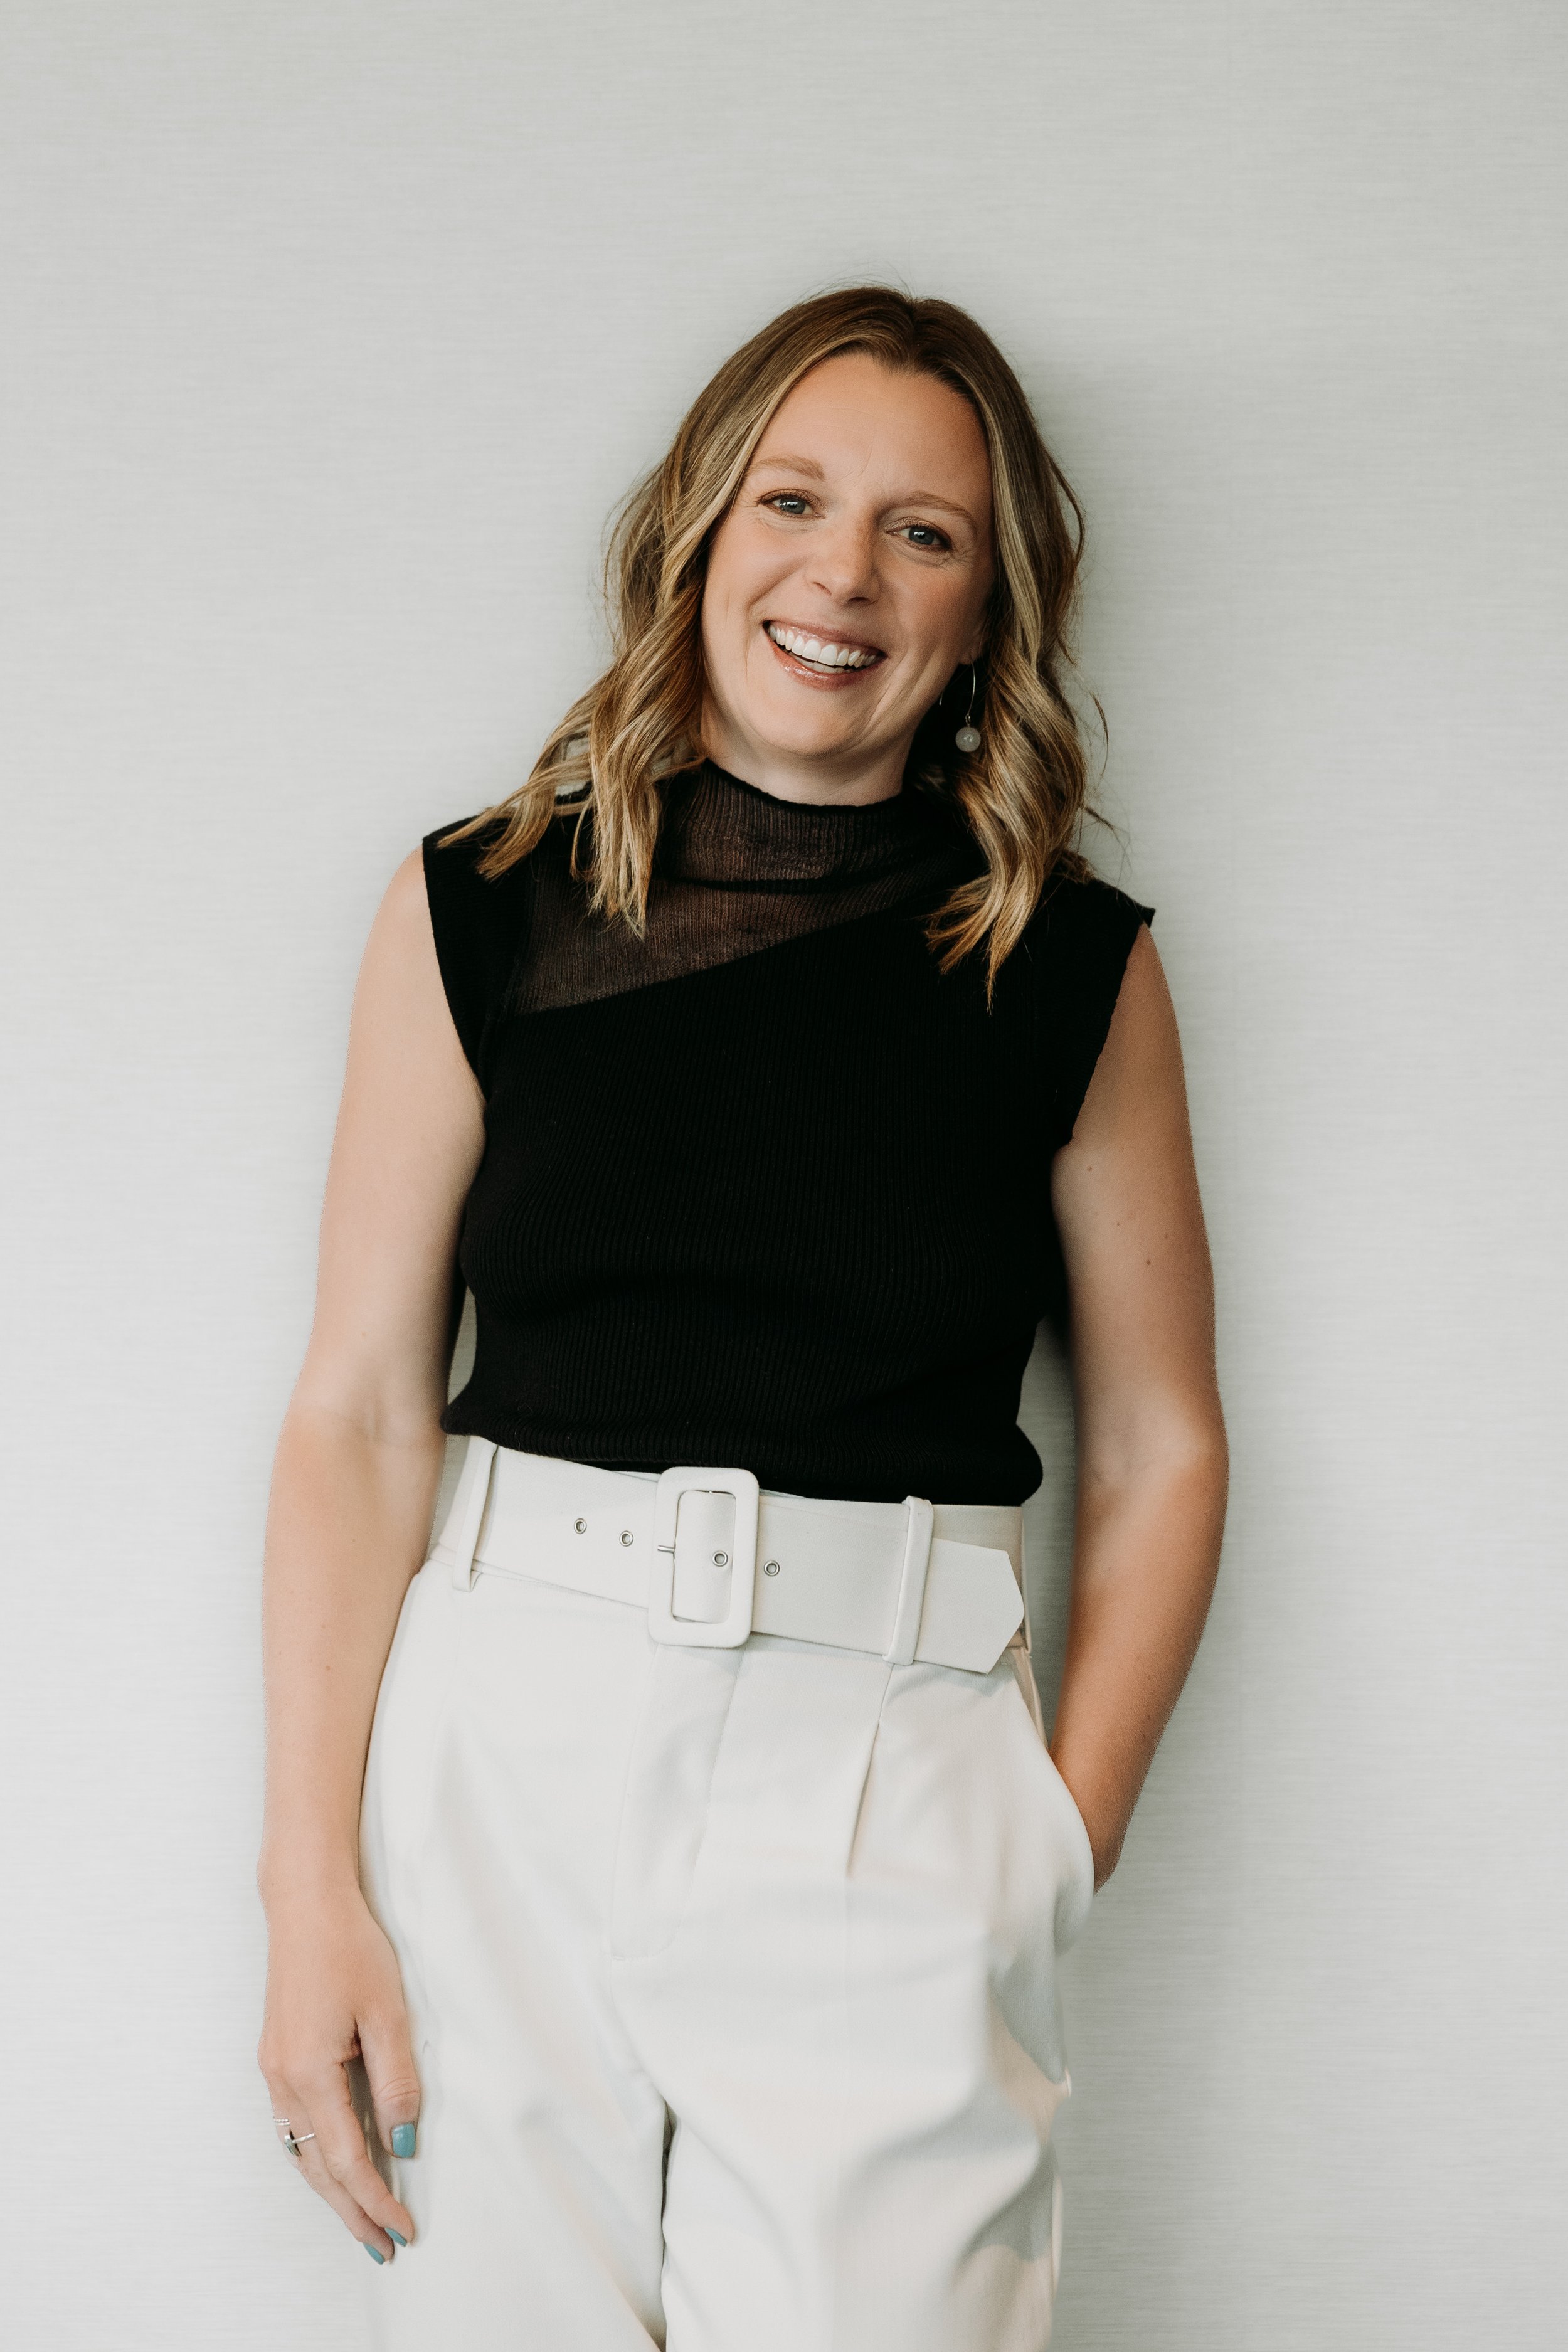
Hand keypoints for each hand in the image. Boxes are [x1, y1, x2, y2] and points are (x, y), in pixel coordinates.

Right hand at [258, 1882, 418, 2260]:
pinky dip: (315, 2155)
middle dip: (350, 2211)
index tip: (401, 2229)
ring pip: (299, 2151)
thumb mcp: (387, 2011)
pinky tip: (335, 2164)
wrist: (304, 1903)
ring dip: (331, 2188)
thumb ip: (395, 2080)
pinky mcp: (275, 2056)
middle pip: (316, 2169)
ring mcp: (272, 2068)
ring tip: (363, 2218)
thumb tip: (402, 2140)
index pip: (345, 2160)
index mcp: (309, 2072)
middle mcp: (282, 2079)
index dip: (374, 2200)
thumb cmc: (350, 1947)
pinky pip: (292, 2124)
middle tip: (382, 2247)